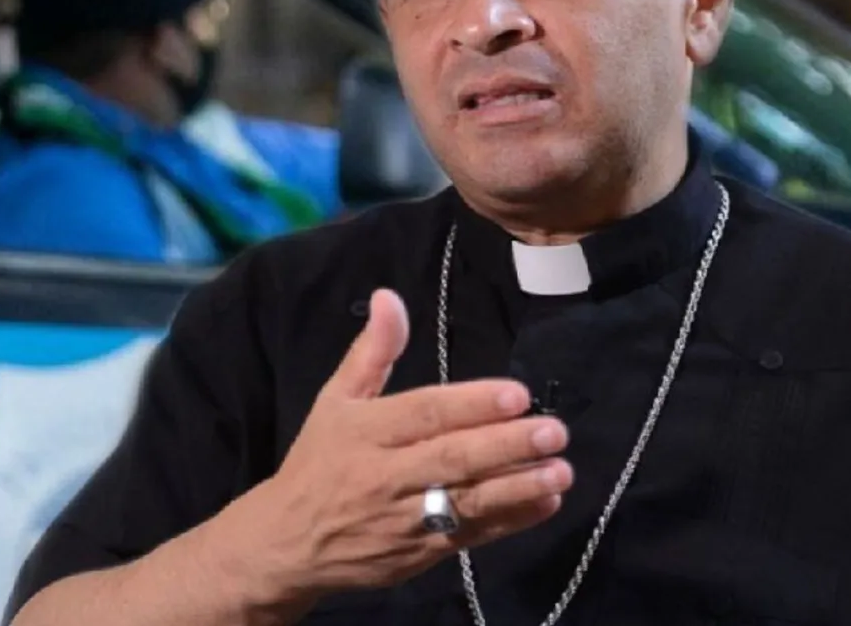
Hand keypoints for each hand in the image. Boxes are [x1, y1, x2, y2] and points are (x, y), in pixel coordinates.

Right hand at [234, 288, 571, 602]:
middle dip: (506, 445)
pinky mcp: (420, 555)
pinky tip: (545, 504)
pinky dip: (510, 521)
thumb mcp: (334, 401)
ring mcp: (404, 520)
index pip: (424, 414)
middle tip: (553, 431)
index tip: (517, 395)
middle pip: (452, 459)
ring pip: (467, 502)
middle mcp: (385, 476)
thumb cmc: (319, 462)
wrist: (289, 543)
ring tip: (561, 470)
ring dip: (518, 488)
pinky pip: (470, 536)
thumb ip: (371, 352)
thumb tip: (389, 296)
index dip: (471, 404)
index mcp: (365, 432)